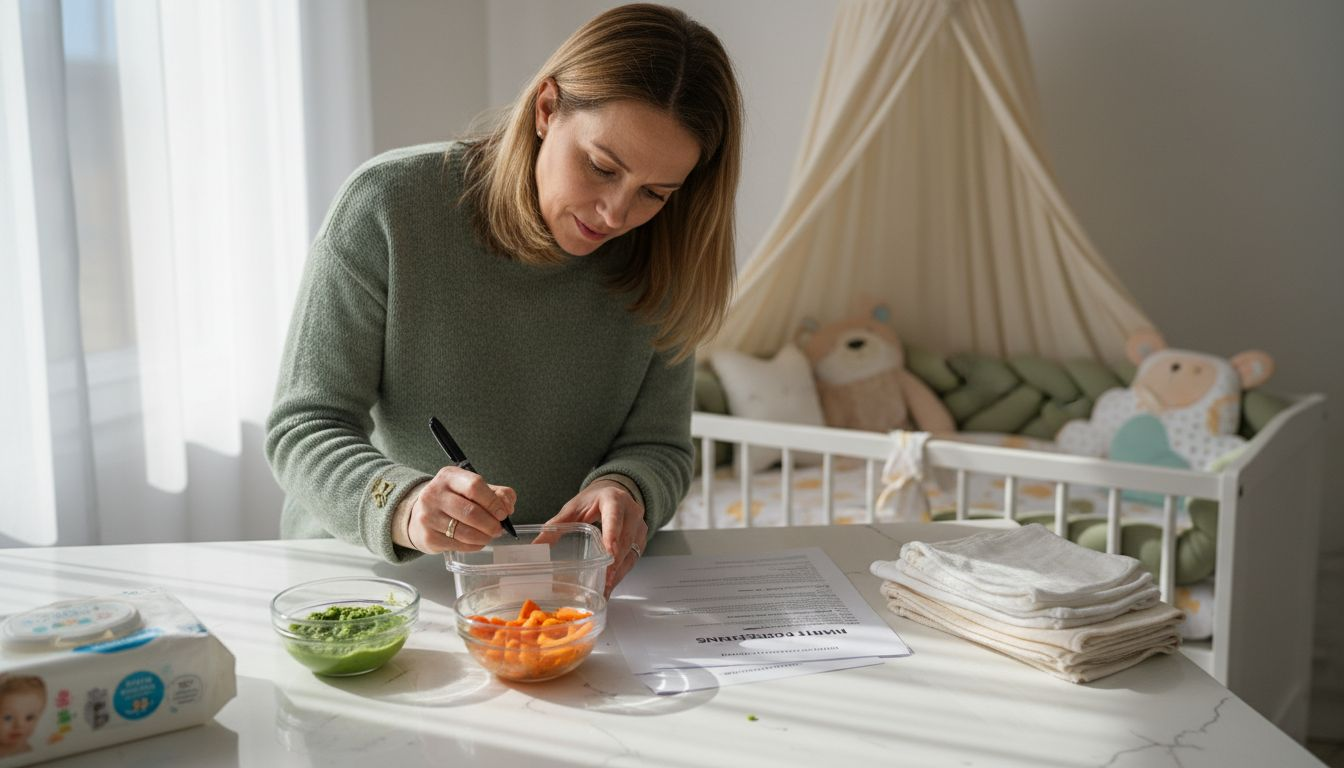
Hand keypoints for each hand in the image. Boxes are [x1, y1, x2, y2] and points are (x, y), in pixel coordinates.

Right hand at [406, 466, 515, 553]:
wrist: (420, 515)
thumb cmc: (453, 500)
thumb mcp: (473, 489)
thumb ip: (497, 493)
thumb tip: (507, 507)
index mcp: (449, 476)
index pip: (474, 486)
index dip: (493, 502)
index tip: (503, 513)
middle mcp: (434, 494)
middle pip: (471, 512)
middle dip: (491, 524)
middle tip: (498, 529)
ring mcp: (428, 516)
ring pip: (465, 532)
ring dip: (484, 537)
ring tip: (489, 535)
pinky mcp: (428, 537)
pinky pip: (458, 545)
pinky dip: (474, 546)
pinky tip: (476, 541)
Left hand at [548, 480, 646, 595]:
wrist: (612, 493)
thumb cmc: (593, 500)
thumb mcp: (573, 509)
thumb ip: (556, 525)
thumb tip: (537, 544)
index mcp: (614, 500)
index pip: (615, 517)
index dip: (613, 535)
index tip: (610, 552)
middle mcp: (631, 512)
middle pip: (625, 539)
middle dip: (615, 562)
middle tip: (604, 580)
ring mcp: (639, 526)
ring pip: (631, 552)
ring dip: (618, 572)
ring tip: (605, 588)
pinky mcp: (640, 539)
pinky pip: (632, 558)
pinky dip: (621, 573)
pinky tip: (610, 584)